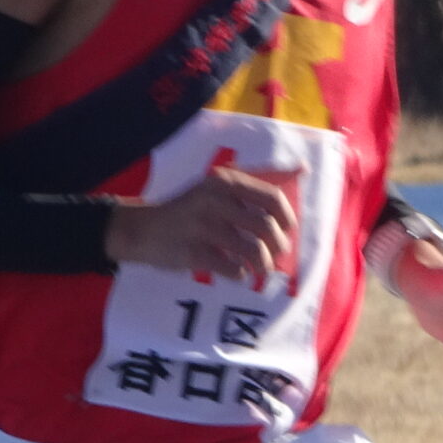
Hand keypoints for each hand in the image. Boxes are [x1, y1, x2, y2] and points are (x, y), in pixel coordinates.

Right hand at [106, 168, 294, 282]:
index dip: (287, 219)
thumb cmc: (189, 209)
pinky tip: (238, 272)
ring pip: (254, 251)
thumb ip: (254, 182)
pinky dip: (241, 274)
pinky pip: (232, 268)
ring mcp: (202, 226)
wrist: (141, 229)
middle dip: (278, 246)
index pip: (272, 199)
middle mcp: (214, 200)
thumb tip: (301, 168)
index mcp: (224, 181)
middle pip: (267, 228)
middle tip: (275, 254)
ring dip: (264, 264)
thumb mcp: (216, 187)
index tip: (286, 230)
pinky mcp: (192, 252)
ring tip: (261, 268)